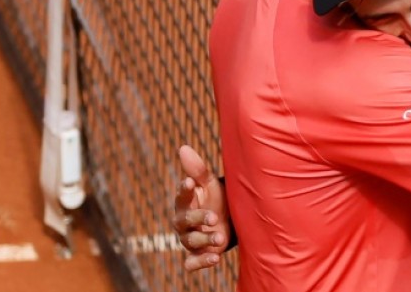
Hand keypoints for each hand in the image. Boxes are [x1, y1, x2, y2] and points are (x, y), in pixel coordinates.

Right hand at [172, 145, 228, 271]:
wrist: (229, 222)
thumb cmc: (215, 199)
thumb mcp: (209, 184)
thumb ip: (197, 170)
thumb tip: (183, 147)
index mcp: (185, 203)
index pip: (182, 196)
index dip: (184, 190)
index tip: (189, 182)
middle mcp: (184, 222)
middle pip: (185, 221)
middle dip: (198, 219)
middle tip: (214, 218)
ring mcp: (190, 239)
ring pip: (191, 241)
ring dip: (205, 240)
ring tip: (220, 238)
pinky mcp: (197, 255)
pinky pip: (193, 263)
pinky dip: (201, 263)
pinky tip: (215, 259)